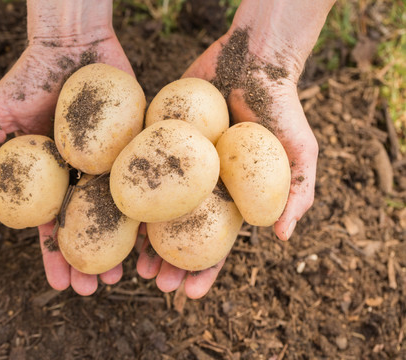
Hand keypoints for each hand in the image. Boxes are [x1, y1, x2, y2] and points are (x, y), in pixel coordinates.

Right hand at [0, 0, 134, 294]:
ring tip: (130, 275)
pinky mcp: (137, 146)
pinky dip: (150, 209)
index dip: (56, 256)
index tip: (60, 284)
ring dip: (123, 246)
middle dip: (91, 260)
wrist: (71, 42)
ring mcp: (111, 163)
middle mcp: (81, 175)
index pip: (51, 225)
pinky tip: (156, 236)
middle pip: (88, 226)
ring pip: (119, 212)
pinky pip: (147, 180)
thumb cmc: (30, 75)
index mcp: (50, 177)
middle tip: (97, 290)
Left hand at [137, 0, 334, 297]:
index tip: (190, 294)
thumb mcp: (300, 150)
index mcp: (231, 196)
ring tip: (128, 262)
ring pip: (154, 207)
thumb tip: (284, 237)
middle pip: (180, 232)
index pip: (216, 242)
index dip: (205, 270)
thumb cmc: (280, 105)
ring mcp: (176, 163)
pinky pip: (138, 168)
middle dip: (167, 261)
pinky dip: (127, 192)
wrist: (252, 57)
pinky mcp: (157, 137)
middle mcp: (200, 185)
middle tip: (151, 282)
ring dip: (142, 236)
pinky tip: (114, 213)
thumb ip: (297, 191)